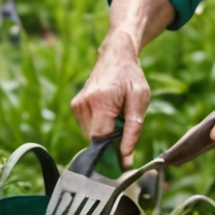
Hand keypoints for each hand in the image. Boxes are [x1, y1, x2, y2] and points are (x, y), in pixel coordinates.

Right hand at [70, 32, 150, 160]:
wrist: (116, 55)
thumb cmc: (131, 76)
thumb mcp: (140, 100)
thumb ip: (133, 129)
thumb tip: (126, 157)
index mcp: (100, 101)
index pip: (101, 139)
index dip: (113, 152)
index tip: (125, 159)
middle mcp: (83, 104)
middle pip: (96, 139)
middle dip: (112, 139)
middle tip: (125, 124)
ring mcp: (77, 105)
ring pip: (92, 135)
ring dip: (106, 132)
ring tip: (118, 113)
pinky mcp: (75, 106)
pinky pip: (88, 127)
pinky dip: (100, 125)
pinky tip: (109, 111)